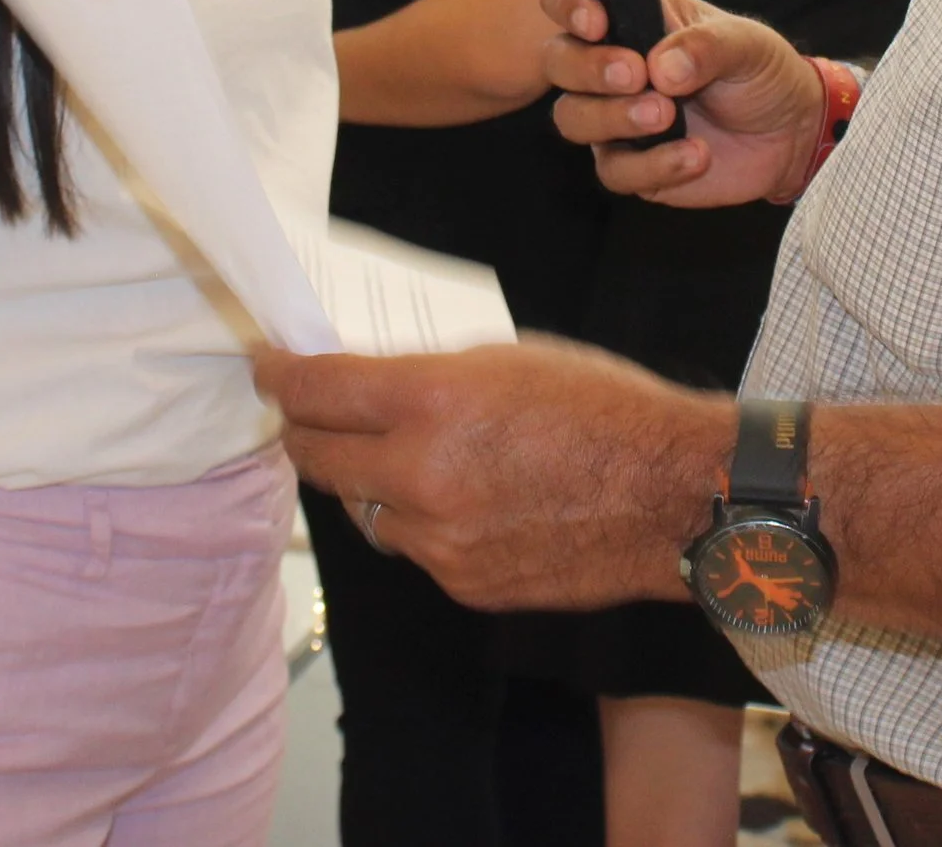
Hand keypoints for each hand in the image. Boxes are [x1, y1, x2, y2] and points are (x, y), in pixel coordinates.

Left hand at [255, 338, 731, 611]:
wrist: (672, 496)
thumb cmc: (605, 408)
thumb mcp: (508, 357)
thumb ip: (429, 375)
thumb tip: (370, 383)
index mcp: (431, 402)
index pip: (316, 391)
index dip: (281, 376)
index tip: (269, 367)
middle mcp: (422, 475)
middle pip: (316, 457)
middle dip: (305, 429)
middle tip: (310, 412)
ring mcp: (438, 540)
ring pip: (361, 508)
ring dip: (366, 481)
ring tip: (399, 457)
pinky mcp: (461, 584)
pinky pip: (412, 548)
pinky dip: (418, 522)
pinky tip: (460, 500)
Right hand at [538, 0, 823, 205]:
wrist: (789, 132)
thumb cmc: (760, 71)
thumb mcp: (746, 44)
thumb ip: (706, 46)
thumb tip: (661, 66)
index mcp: (631, 16)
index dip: (568, 4)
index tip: (596, 22)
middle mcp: (610, 63)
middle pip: (558, 60)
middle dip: (588, 68)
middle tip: (636, 74)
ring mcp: (614, 117)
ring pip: (572, 118)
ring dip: (614, 117)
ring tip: (666, 115)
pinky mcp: (631, 165)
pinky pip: (615, 171)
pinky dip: (653, 165)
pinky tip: (696, 155)